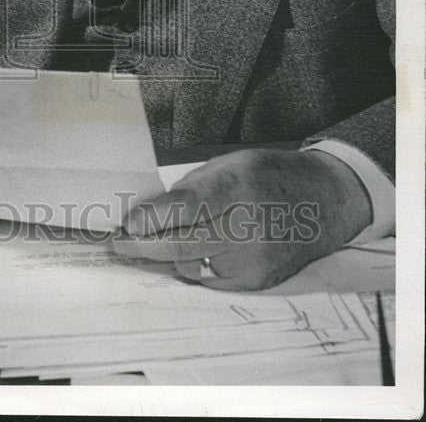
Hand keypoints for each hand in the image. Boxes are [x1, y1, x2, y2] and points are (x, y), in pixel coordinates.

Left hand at [112, 148, 371, 290]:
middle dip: (142, 247)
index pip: (183, 208)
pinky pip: (210, 279)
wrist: (325, 201)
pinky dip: (194, 266)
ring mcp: (254, 258)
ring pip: (191, 266)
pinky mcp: (258, 280)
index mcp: (239, 185)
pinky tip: (191, 252)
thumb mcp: (232, 163)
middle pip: (181, 245)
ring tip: (153, 244)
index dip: (148, 220)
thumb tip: (152, 214)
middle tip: (118, 245)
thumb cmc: (271, 175)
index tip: (124, 226)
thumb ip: (192, 187)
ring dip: (166, 257)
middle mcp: (248, 225)